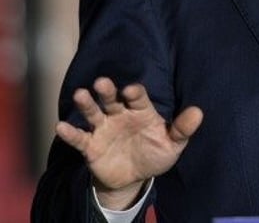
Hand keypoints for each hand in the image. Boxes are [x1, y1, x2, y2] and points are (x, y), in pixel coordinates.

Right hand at [56, 77, 203, 209]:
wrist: (134, 177)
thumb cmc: (155, 152)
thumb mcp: (173, 144)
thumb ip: (182, 129)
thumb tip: (198, 112)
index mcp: (141, 112)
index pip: (138, 98)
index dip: (135, 93)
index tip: (131, 90)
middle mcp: (120, 115)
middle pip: (112, 99)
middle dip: (107, 91)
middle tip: (102, 82)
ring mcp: (104, 129)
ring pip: (94, 113)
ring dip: (86, 104)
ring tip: (80, 94)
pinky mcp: (91, 146)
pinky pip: (80, 138)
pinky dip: (70, 133)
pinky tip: (60, 126)